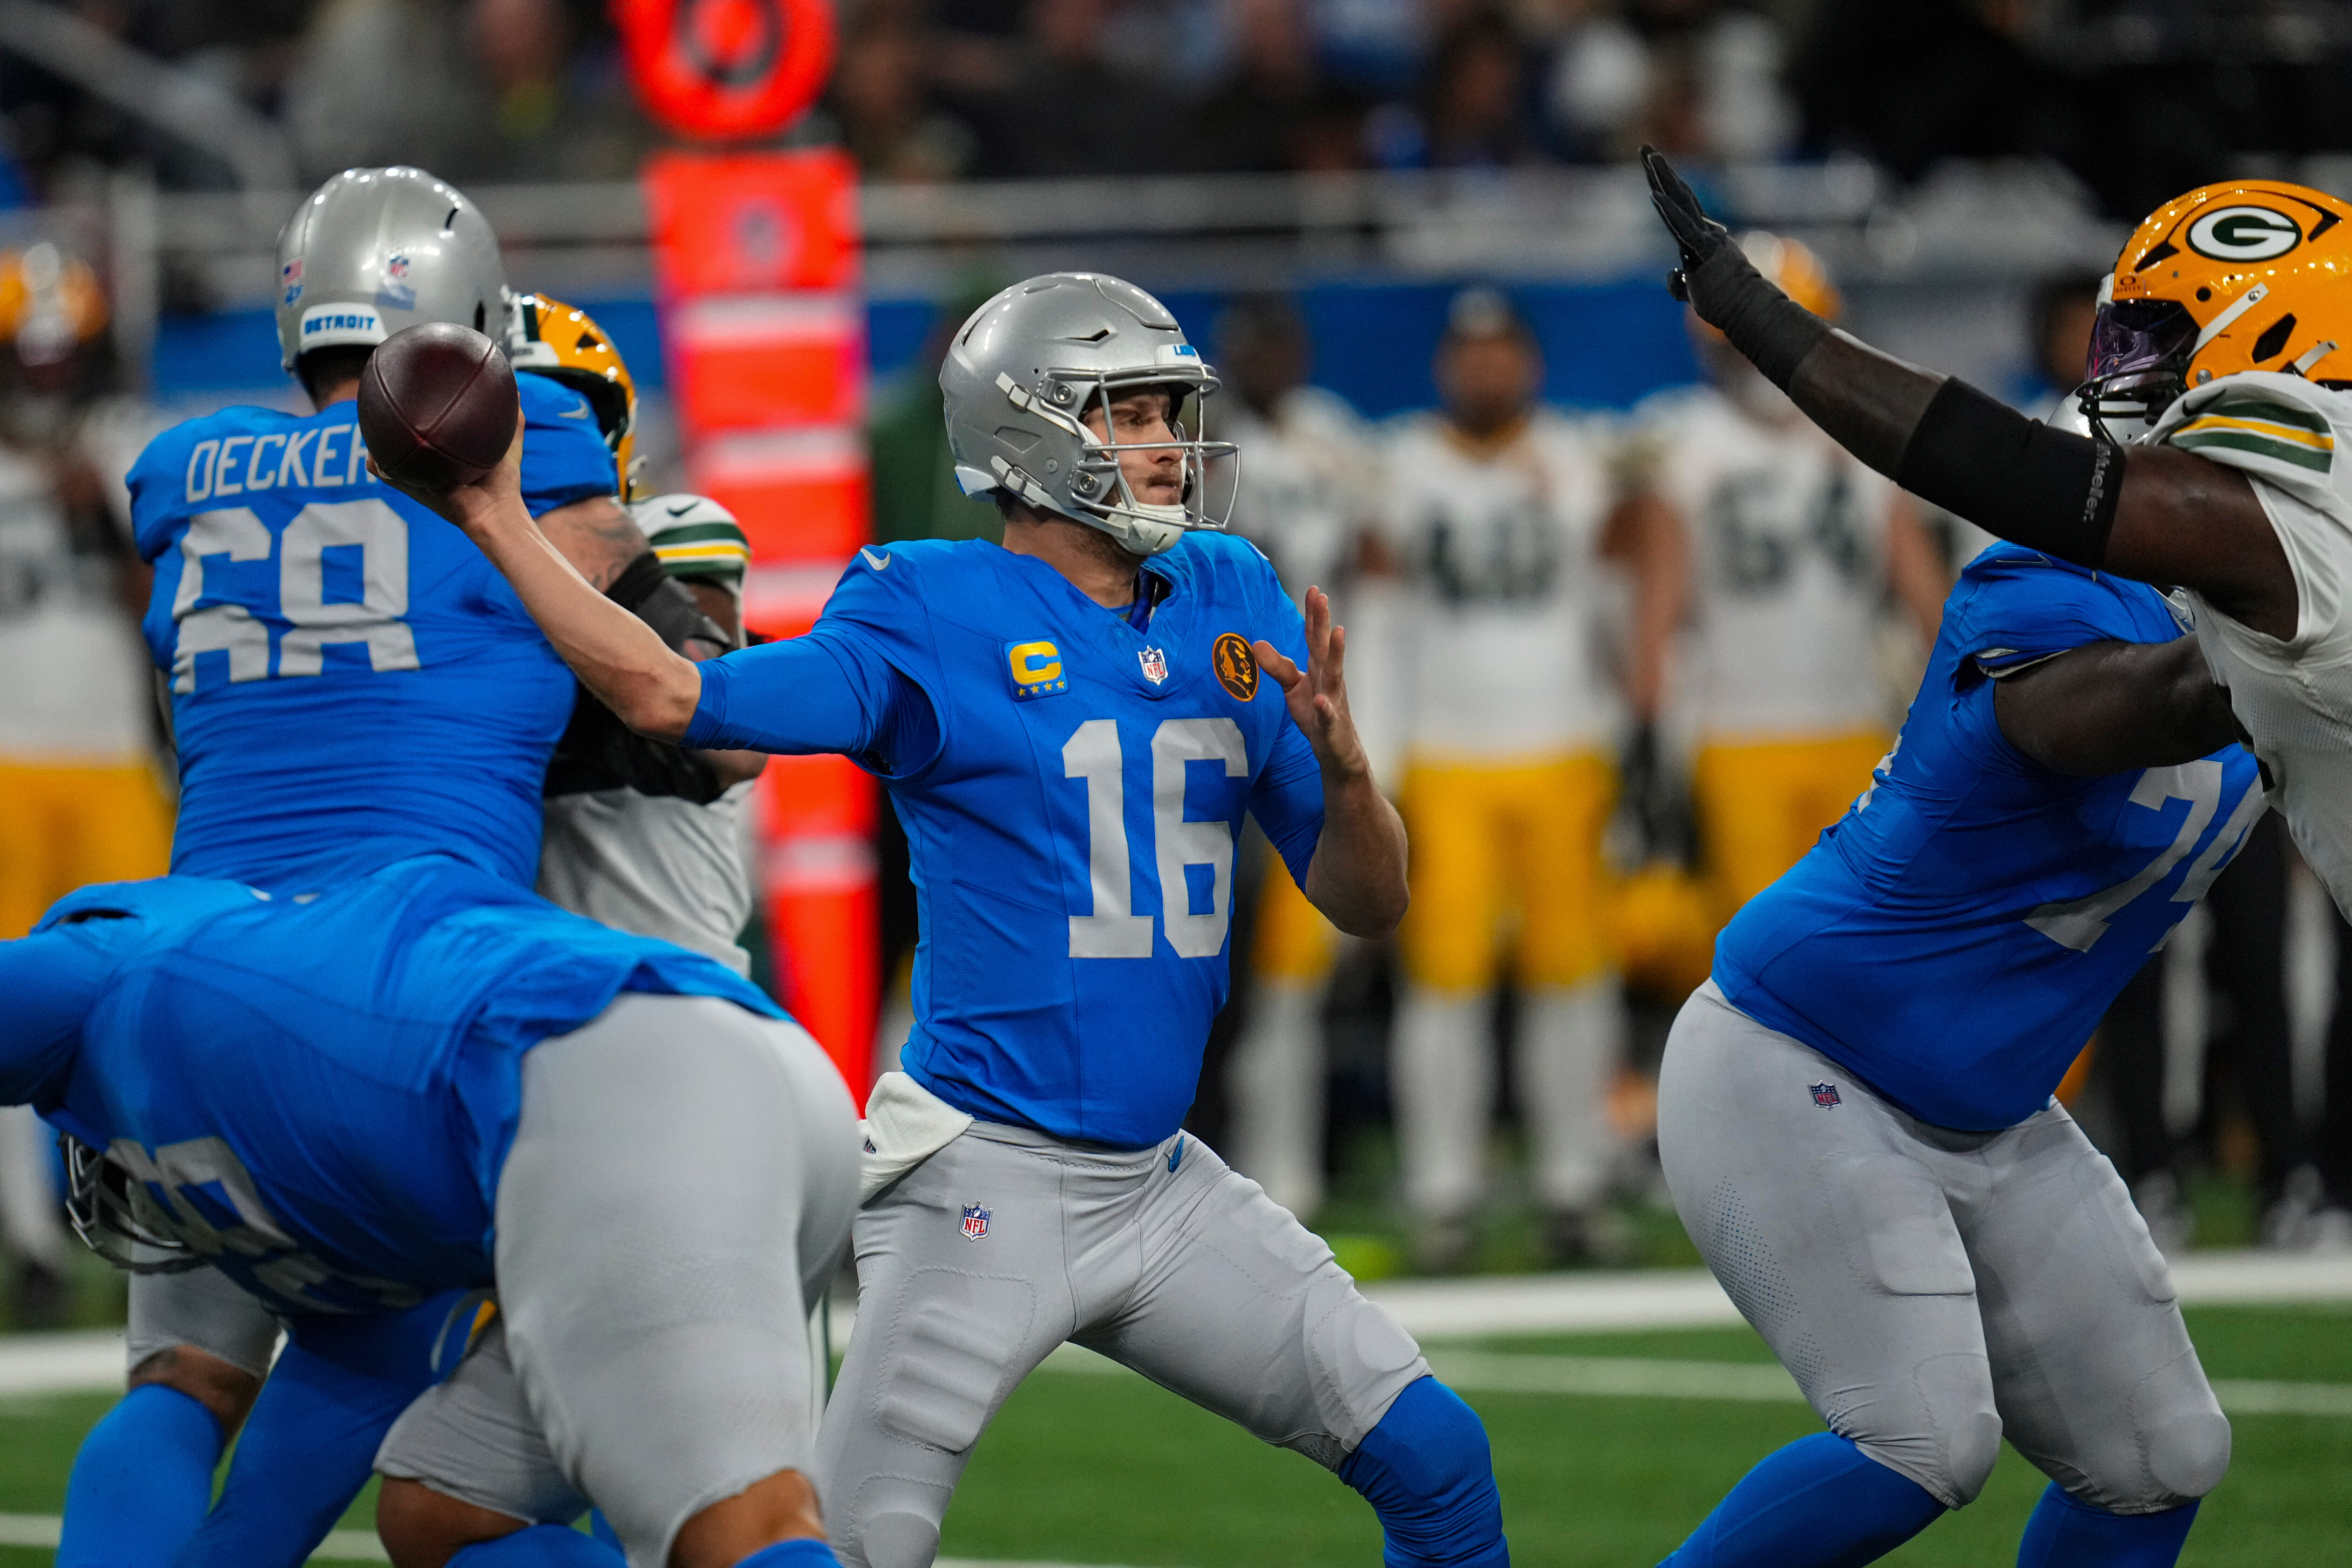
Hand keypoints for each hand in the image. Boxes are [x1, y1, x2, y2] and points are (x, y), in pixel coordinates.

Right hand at [366, 407, 525, 542]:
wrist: (497, 512)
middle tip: (383, 402)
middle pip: (403, 442)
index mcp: (446, 455)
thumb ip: (513, 420)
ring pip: (387, 456)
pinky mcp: (413, 490)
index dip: (416, 415)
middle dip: (391, 424)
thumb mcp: (508, 446)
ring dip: (378, 442)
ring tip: (370, 422)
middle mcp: (429, 465)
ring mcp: (418, 478)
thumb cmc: (503, 484)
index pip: (427, 432)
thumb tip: (517, 392)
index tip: (410, 394)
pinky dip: (378, 463)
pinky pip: (387, 475)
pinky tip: (373, 451)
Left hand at [1255, 586, 1371, 782]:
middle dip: (1324, 622)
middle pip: (1325, 648)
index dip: (1313, 615)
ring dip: (1337, 654)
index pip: (1315, 638)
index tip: (1313, 589)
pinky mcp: (1331, 727)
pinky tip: (1321, 700)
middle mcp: (1329, 680)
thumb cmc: (1315, 714)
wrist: (1337, 752)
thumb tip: (1255, 644)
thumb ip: (1277, 666)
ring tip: (1338, 632)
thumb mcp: (1292, 688)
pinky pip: (1328, 717)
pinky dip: (1325, 709)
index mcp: (1319, 669)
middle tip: (1322, 597)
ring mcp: (1333, 702)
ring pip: (1335, 675)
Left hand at [1640, 145, 1734, 300]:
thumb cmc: (1724, 301)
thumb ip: (1680, 283)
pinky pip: (1684, 228)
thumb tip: (1673, 276)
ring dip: (1664, 178)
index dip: (1664, 184)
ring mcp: (1704, 239)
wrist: (1746, 310)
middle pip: (1677, 194)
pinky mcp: (1704, 251)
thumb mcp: (1694, 291)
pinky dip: (1670, 212)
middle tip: (1645, 146)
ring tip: (1650, 156)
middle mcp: (1702, 231)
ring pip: (1680, 202)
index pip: (1679, 205)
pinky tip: (1656, 195)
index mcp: (1699, 237)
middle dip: (1659, 171)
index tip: (1650, 165)